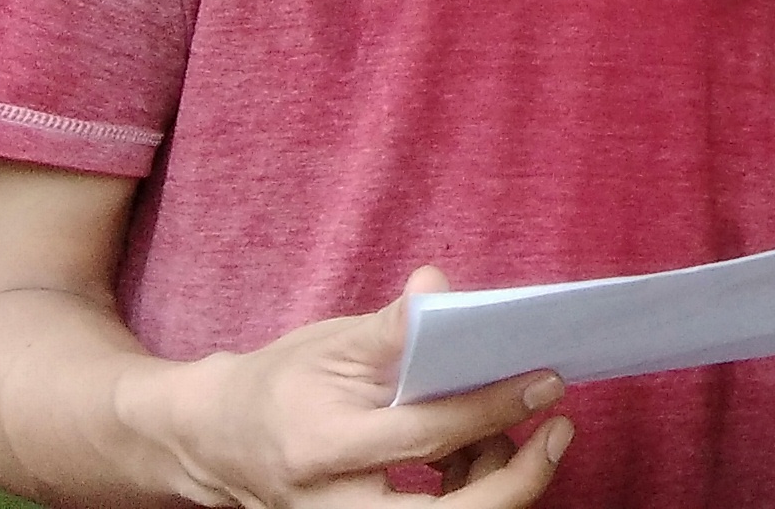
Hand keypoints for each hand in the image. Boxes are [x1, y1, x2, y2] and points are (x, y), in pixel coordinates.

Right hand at [142, 266, 572, 505]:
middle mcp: (333, 505)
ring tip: (502, 430)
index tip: (548, 381)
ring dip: (493, 480)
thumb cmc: (283, 382)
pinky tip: (472, 452)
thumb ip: (392, 326)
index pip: (426, 435)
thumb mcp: (331, 344)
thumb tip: (438, 288)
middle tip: (559, 434)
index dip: (493, 408)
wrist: (216, 439)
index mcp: (325, 446)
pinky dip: (466, 490)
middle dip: (516, 482)